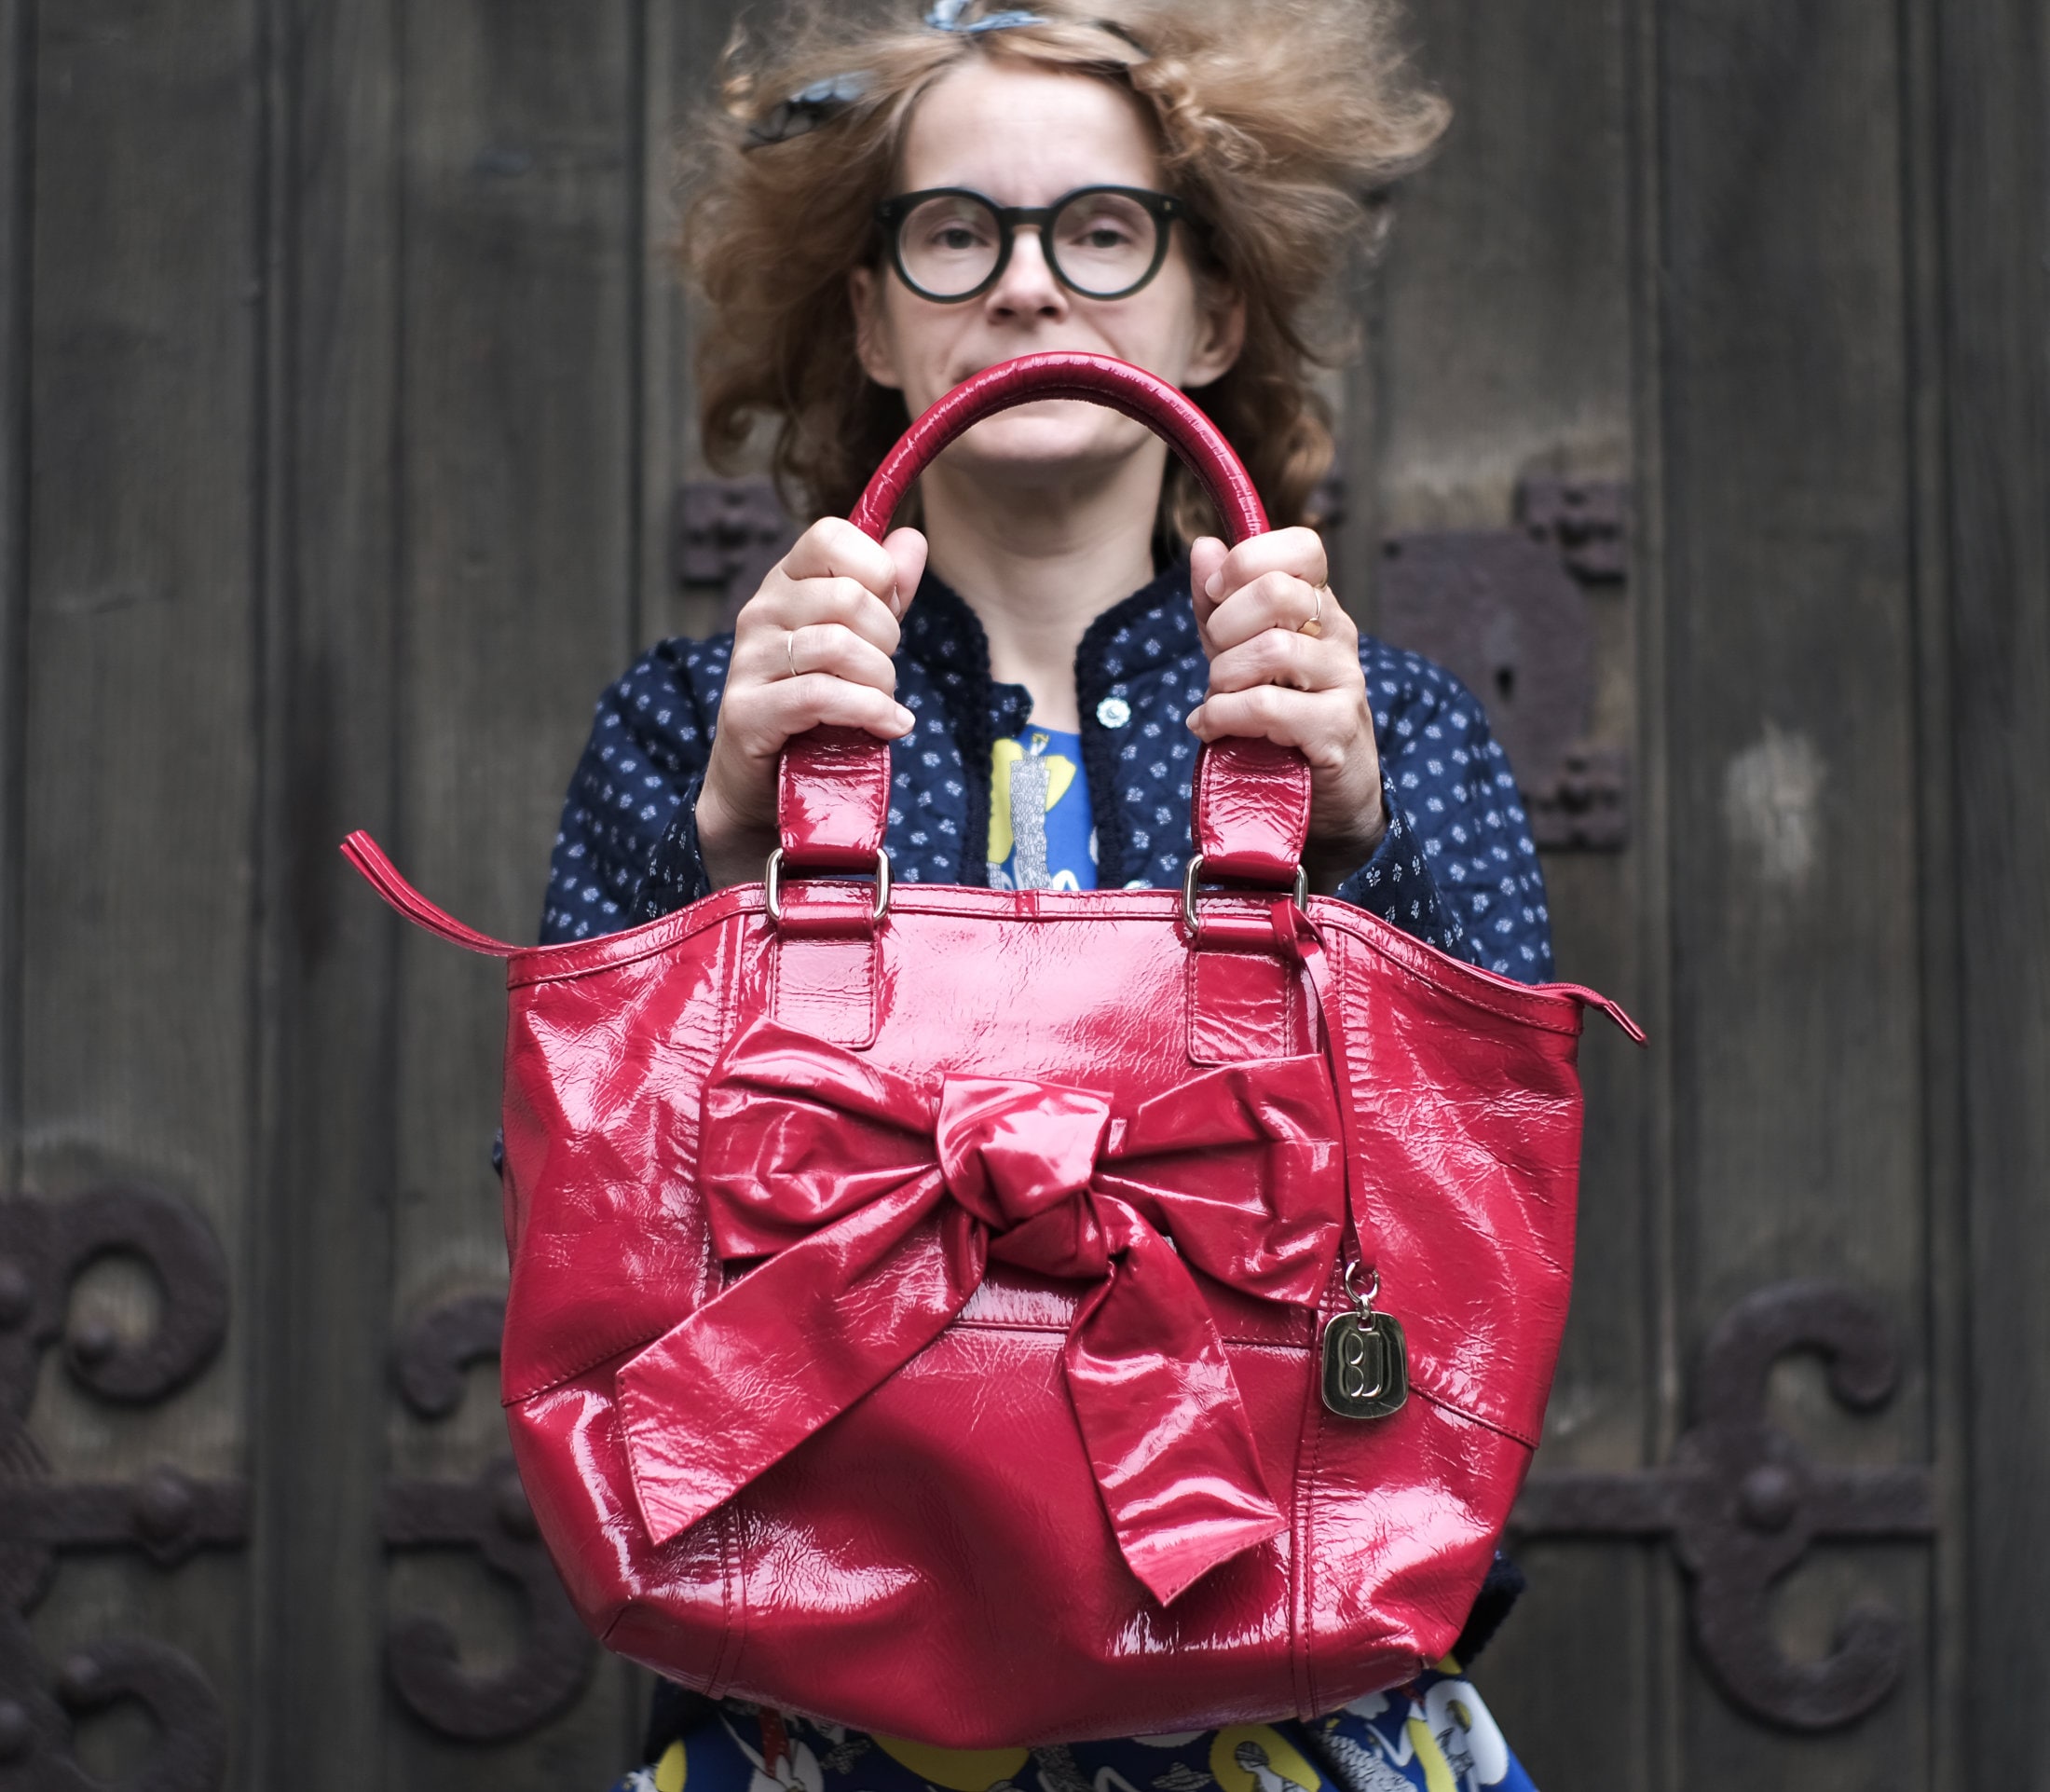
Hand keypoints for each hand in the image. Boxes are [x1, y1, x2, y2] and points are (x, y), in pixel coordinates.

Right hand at [696, 517, 927, 890]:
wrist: (763, 784)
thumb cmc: (815, 708)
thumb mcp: (859, 641)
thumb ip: (886, 592)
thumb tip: (912, 538)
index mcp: (785, 584)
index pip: (829, 535)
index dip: (876, 569)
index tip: (887, 609)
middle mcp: (760, 613)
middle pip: (848, 596)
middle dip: (888, 640)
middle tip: (885, 674)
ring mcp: (749, 662)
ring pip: (839, 646)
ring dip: (881, 682)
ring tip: (884, 705)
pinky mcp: (748, 712)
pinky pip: (822, 696)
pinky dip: (868, 712)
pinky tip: (888, 726)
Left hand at [1186, 528, 1384, 893]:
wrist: (1325, 796)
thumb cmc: (1278, 718)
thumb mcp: (1239, 654)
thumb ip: (1219, 604)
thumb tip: (1204, 547)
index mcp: (1318, 607)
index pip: (1305, 547)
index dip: (1250, 560)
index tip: (1217, 593)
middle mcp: (1337, 637)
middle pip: (1277, 592)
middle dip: (1224, 626)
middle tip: (1216, 659)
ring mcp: (1343, 682)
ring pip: (1271, 650)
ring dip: (1223, 678)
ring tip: (1216, 700)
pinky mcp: (1335, 730)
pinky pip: (1267, 707)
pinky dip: (1223, 716)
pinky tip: (1210, 728)